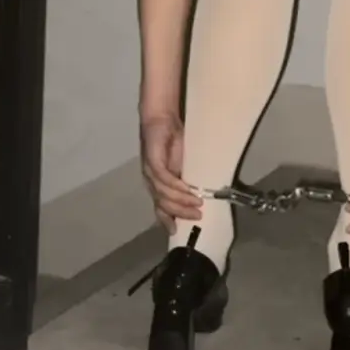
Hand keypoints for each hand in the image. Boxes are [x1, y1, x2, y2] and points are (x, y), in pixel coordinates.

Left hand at [140, 114, 201, 232]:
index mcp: (156, 184)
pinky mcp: (152, 162)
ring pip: (163, 194)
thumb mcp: (181, 164)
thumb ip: (186, 179)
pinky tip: (188, 191)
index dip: (165, 220)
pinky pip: (164, 179)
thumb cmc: (171, 141)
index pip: (159, 207)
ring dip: (181, 201)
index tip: (175, 231)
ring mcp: (150, 172)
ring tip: (198, 204)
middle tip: (197, 217)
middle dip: (180, 213)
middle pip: (162, 204)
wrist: (161, 119)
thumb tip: (198, 194)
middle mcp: (151, 181)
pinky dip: (176, 187)